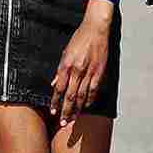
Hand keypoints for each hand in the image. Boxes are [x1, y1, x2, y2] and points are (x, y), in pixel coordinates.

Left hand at [49, 0, 112, 124]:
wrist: (96, 29)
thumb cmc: (79, 39)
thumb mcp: (65, 52)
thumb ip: (60, 70)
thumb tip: (54, 84)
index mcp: (67, 64)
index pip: (59, 88)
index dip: (55, 101)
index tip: (52, 111)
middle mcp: (78, 70)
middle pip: (71, 96)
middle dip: (66, 110)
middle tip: (63, 123)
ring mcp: (90, 72)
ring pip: (82, 96)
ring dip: (77, 109)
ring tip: (73, 119)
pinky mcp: (100, 72)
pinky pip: (94, 90)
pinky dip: (90, 100)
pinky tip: (86, 107)